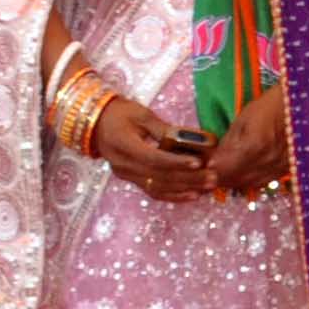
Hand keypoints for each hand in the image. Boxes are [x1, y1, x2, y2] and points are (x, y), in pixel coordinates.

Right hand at [90, 93, 217, 201]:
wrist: (95, 123)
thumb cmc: (120, 113)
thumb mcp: (142, 115)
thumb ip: (164, 129)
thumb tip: (191, 139)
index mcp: (123, 146)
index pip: (154, 158)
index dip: (177, 162)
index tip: (199, 162)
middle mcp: (123, 165)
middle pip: (159, 176)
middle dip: (188, 178)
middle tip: (213, 177)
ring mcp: (126, 174)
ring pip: (158, 187)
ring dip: (185, 189)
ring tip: (208, 187)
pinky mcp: (130, 179)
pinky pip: (152, 191)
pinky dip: (173, 195)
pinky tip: (192, 195)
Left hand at [201, 86, 290, 196]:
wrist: (299, 107)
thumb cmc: (269, 106)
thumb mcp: (242, 119)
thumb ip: (227, 143)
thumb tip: (212, 161)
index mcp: (253, 146)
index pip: (222, 170)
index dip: (209, 171)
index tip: (202, 167)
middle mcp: (266, 162)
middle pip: (234, 181)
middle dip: (219, 178)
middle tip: (209, 172)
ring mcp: (277, 168)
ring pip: (248, 184)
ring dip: (233, 181)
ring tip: (225, 173)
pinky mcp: (285, 170)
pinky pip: (262, 183)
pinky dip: (249, 181)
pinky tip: (243, 174)